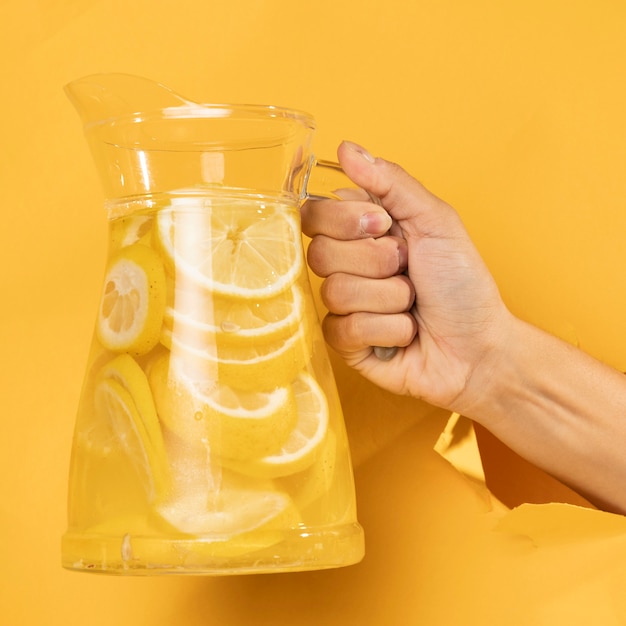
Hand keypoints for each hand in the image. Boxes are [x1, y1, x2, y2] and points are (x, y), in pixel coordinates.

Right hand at [302, 141, 512, 412]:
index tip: (386, 226)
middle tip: (409, 270)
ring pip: (336, 293)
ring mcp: (343, 307)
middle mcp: (346, 267)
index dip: (346, 221)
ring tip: (413, 305)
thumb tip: (347, 148)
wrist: (480, 348)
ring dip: (391, 299)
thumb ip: (391, 183)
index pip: (314, 214)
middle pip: (319, 254)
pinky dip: (388, 330)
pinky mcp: (345, 343)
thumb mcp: (436, 222)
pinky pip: (345, 330)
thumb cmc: (463, 284)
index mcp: (361, 233)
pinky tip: (405, 333)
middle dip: (379, 262)